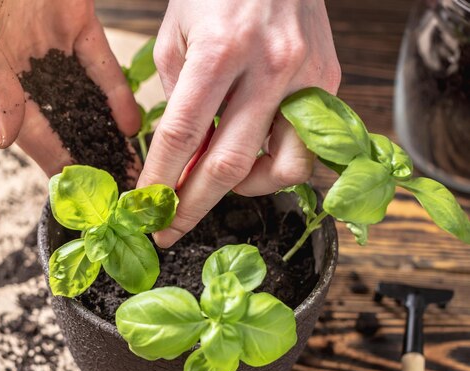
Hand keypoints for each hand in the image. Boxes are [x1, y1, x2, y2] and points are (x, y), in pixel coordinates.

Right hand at [0, 0, 139, 175]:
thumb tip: (2, 141)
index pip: (25, 130)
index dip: (52, 162)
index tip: (80, 195)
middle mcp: (21, 68)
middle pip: (61, 123)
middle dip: (88, 157)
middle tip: (117, 190)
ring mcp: (51, 47)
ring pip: (85, 101)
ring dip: (107, 134)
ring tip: (132, 167)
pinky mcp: (78, 23)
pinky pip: (101, 66)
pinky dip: (116, 94)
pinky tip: (130, 124)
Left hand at [138, 0, 340, 247]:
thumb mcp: (176, 36)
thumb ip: (175, 98)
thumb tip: (179, 157)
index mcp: (220, 51)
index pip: (182, 136)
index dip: (159, 180)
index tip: (145, 208)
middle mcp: (269, 68)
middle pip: (229, 165)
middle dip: (192, 206)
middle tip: (170, 230)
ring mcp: (307, 78)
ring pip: (283, 168)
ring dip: (244, 189)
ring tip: (218, 182)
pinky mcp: (330, 82)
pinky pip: (307, 146)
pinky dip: (277, 165)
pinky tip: (254, 156)